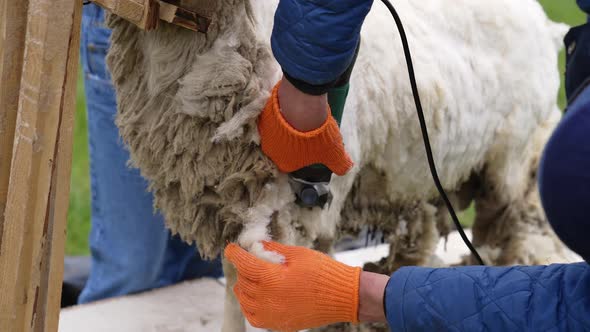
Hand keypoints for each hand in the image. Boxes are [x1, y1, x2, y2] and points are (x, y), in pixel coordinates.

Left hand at [224, 241, 361, 330]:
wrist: (342, 296)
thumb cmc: (323, 272)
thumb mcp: (298, 253)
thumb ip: (273, 249)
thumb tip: (256, 245)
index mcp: (272, 278)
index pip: (244, 263)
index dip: (235, 254)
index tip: (231, 248)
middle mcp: (268, 298)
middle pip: (243, 280)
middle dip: (244, 267)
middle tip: (250, 259)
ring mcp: (272, 314)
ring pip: (244, 298)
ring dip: (244, 285)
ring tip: (251, 277)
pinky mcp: (278, 324)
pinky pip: (253, 316)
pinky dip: (249, 305)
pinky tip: (255, 296)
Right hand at [257, 80, 353, 174]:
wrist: (302, 104)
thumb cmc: (317, 134)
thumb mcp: (334, 153)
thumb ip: (340, 164)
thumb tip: (346, 168)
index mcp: (284, 163)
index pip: (293, 164)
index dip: (304, 156)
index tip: (313, 147)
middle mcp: (271, 150)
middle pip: (284, 149)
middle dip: (295, 142)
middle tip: (309, 132)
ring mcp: (265, 132)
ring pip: (278, 133)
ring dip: (288, 128)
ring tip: (303, 119)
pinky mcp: (264, 114)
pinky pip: (274, 117)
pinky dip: (283, 114)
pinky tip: (295, 109)